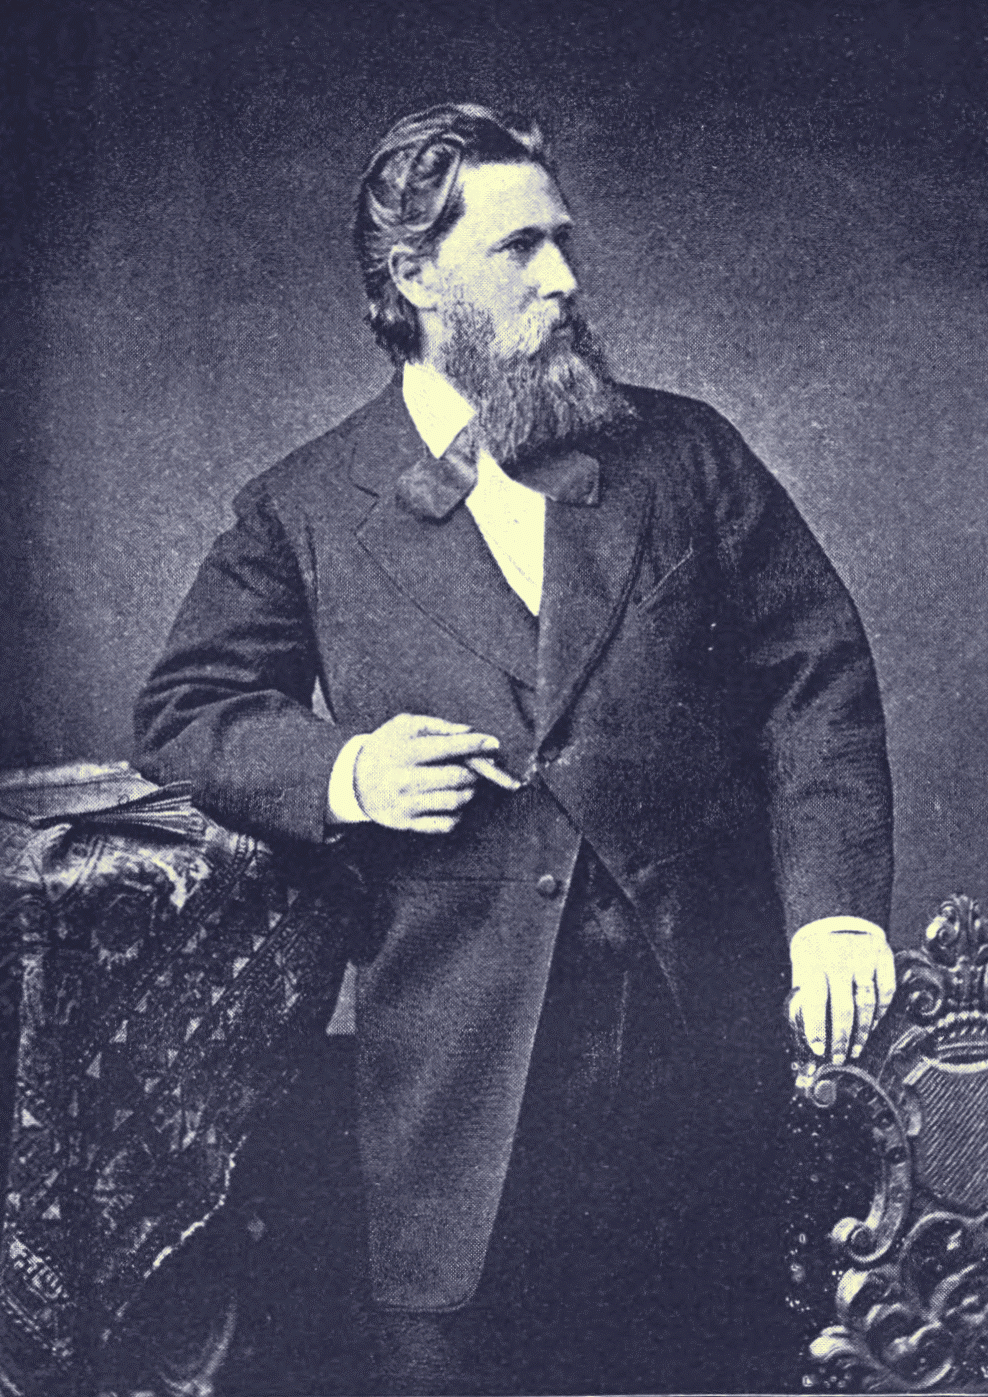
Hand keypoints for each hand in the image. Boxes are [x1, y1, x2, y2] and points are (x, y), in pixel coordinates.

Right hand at [353, 714, 499, 833]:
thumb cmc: (385, 747)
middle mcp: (404, 780)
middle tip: (479, 767)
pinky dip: (457, 813)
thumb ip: (437, 725)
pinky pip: (446, 824)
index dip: (475, 745)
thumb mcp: (404, 726)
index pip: (447, 748)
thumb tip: (469, 731)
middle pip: (457, 778)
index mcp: (404, 752)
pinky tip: (452, 801)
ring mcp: (406, 805)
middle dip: (475, 771)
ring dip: (469, 791)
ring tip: (466, 783)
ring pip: (455, 802)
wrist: (352, 780)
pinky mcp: (407, 824)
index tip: (494, 743)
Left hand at [788, 921, 895, 1064]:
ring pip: (867, 1004)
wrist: (839, 917)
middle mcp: (839, 961)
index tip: (819, 1050)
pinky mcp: (883, 956)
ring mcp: (863, 958)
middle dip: (841, 1039)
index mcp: (814, 963)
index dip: (817, 1029)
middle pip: (843, 1009)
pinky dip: (882, 1011)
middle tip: (840, 1057)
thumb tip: (808, 1031)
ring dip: (863, 1032)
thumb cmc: (817, 951)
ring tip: (857, 1048)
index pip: (815, 1002)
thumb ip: (806, 995)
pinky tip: (874, 1024)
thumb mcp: (803, 967)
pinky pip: (886, 990)